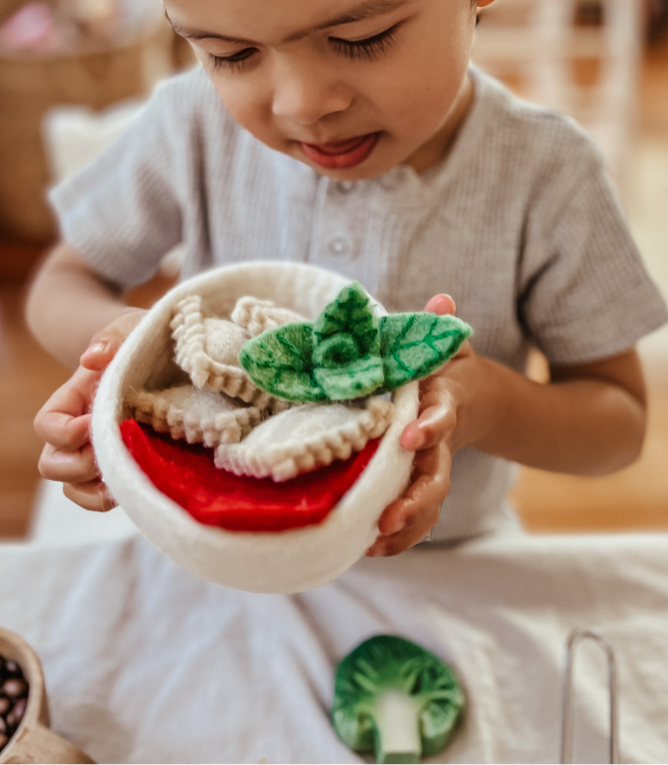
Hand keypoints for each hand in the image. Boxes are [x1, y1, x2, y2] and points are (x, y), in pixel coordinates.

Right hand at [34, 309, 145, 510]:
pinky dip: (112, 498)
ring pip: (73, 487)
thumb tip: (92, 358)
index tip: (94, 421)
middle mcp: (78, 431)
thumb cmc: (140, 339)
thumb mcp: (129, 327)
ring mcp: (96, 452)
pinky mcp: (121, 467)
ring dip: (94, 488)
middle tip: (113, 450)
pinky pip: (100, 497)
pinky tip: (137, 484)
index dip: (64, 432)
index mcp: (74, 398)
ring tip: (125, 473)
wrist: (160, 355)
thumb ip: (112, 336)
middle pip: (51, 464)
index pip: (46, 425)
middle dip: (78, 464)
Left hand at [365, 294, 474, 556]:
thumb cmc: (449, 371)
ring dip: (405, 527)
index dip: (429, 427)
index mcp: (443, 405)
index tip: (409, 437)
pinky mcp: (425, 484)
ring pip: (428, 504)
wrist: (479, 402)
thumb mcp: (449, 345)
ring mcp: (435, 467)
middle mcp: (442, 443)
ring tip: (372, 543)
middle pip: (436, 476)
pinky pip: (419, 515)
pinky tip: (370, 550)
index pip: (441, 416)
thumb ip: (441, 327)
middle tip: (387, 516)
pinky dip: (400, 535)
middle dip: (415, 499)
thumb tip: (442, 297)